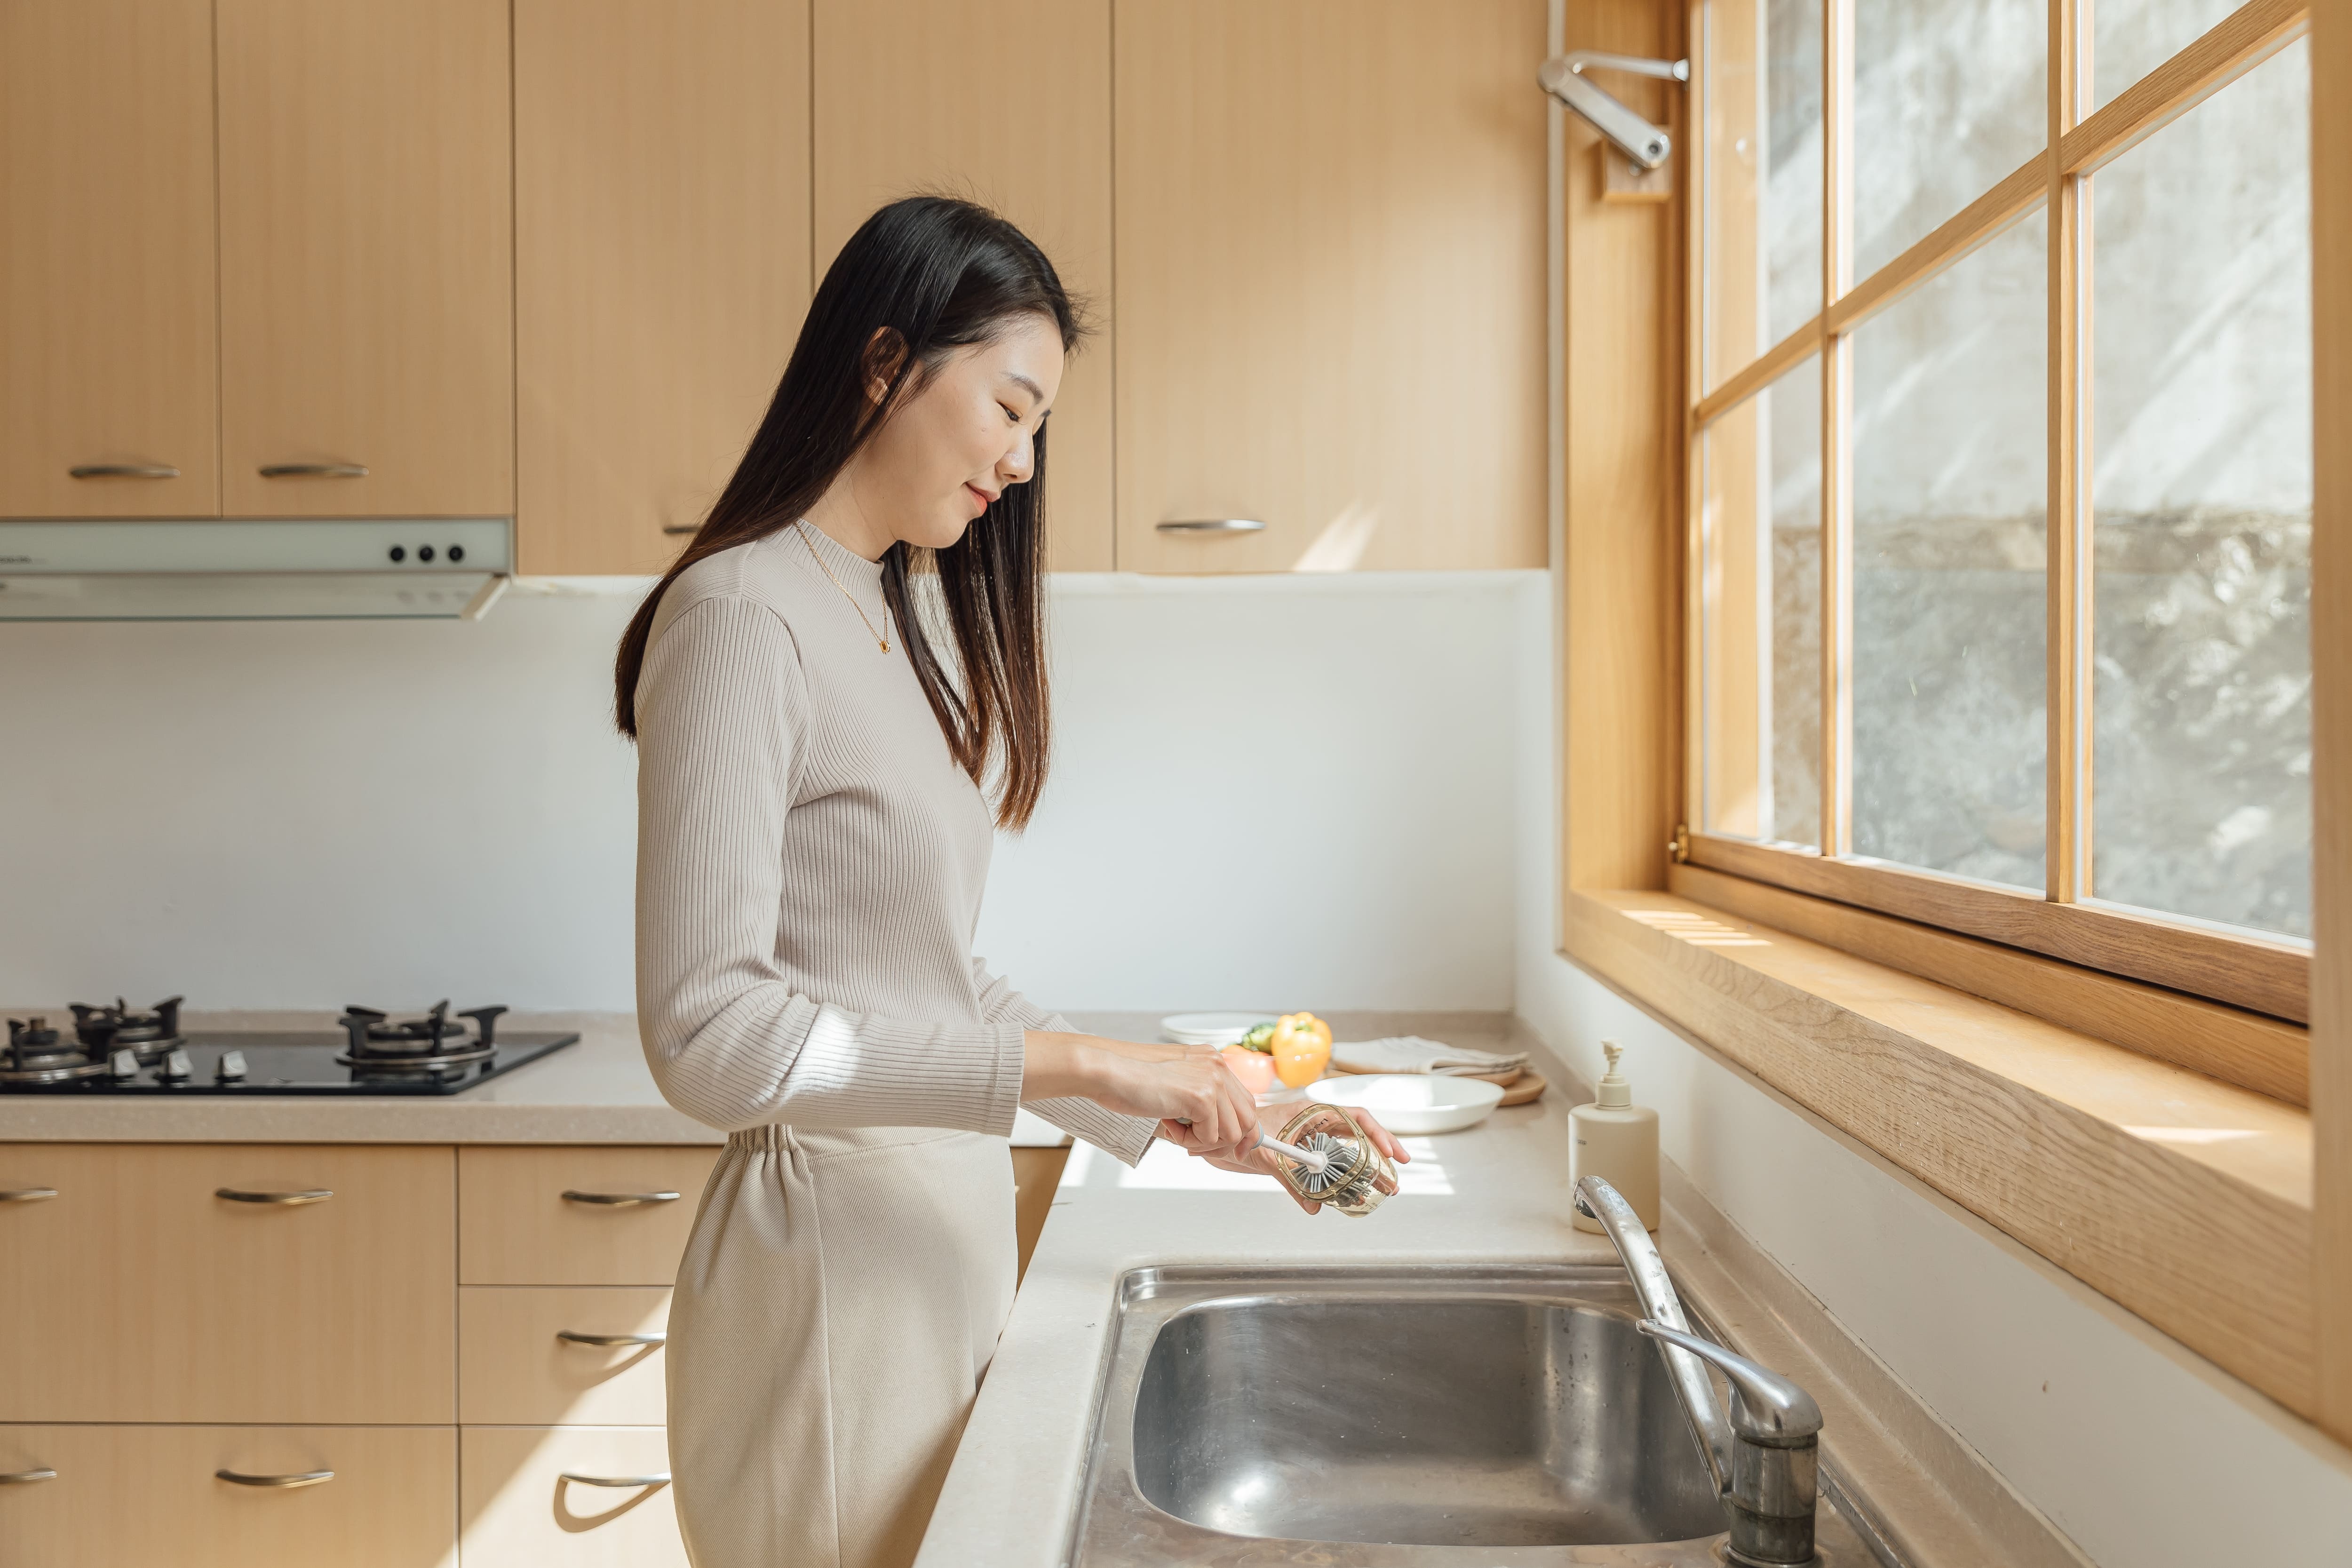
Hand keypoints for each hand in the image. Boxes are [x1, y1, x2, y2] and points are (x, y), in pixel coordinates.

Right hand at [1021, 1033, 1260, 1154]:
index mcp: (1213, 1060)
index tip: (1236, 1149)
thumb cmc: (1130, 1079)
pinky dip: (1186, 1141)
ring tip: (1174, 1128)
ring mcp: (1213, 1080)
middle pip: (1249, 1119)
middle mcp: (1218, 1066)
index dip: (1242, 1131)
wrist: (1108, 1071)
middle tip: (1197, 1147)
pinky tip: (1166, 1122)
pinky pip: (1209, 1138)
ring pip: (1231, 1134)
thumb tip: (1217, 1134)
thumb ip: (1199, 1101)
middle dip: (1226, 1142)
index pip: (1246, 1102)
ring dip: (1201, 1141)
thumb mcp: (1175, 1086)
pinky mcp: (1202, 1097)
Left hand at [1197, 1109, 1410, 1214]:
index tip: (1392, 1154)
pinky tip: (1349, 1196)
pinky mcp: (1300, 1154)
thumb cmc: (1234, 1135)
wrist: (1211, 1138)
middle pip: (1357, 1135)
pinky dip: (1340, 1179)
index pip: (1354, 1117)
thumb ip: (1292, 1181)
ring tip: (1381, 1190)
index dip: (1377, 1134)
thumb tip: (1315, 1206)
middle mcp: (1313, 1123)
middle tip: (1395, 1180)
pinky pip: (1327, 1166)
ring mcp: (1308, 1138)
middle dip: (1379, 1156)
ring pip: (1345, 1151)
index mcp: (1309, 1112)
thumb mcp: (1265, 1158)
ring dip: (1363, 1170)